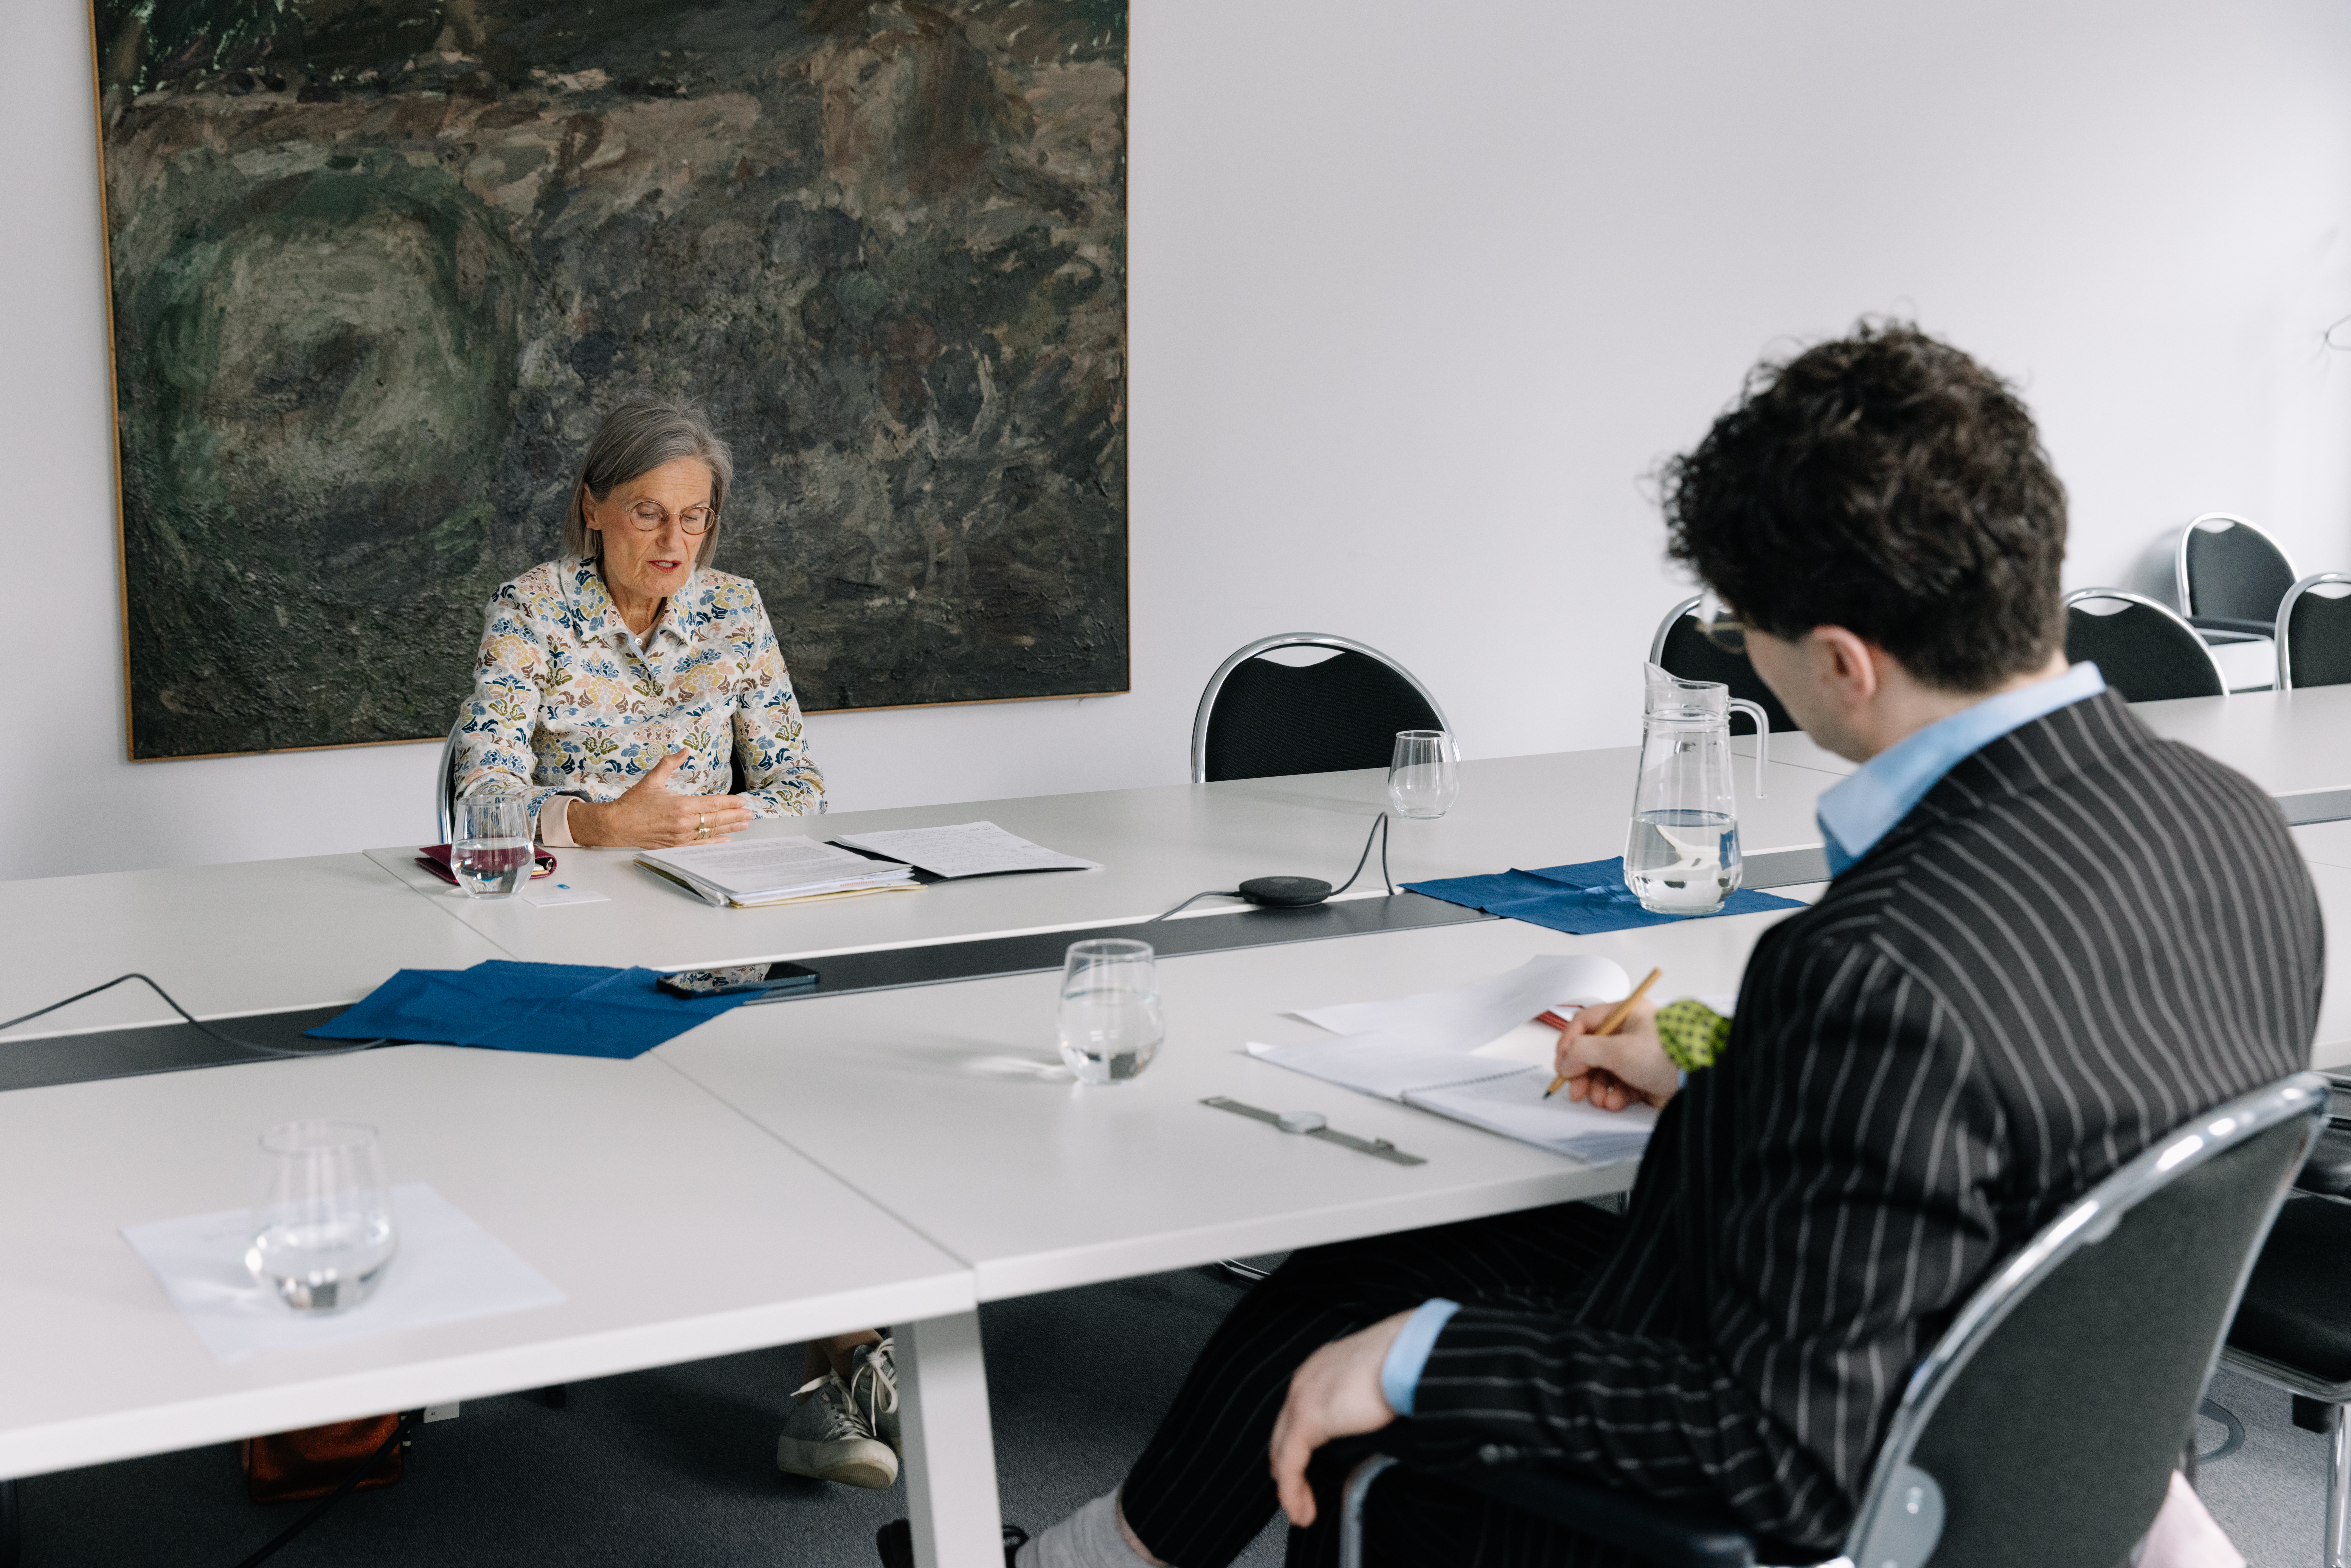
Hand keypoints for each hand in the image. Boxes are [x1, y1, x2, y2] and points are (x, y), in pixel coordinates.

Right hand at [568, 751, 753, 847]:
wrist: (616, 825)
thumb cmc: (633, 803)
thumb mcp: (652, 779)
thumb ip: (669, 764)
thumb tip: (683, 751)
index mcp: (681, 805)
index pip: (713, 804)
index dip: (730, 803)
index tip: (742, 801)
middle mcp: (684, 823)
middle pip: (716, 819)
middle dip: (735, 816)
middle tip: (749, 813)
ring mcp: (680, 836)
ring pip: (710, 832)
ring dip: (729, 828)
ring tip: (743, 824)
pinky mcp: (675, 845)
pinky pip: (700, 845)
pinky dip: (714, 842)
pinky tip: (725, 839)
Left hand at [1269, 1311, 1410, 1528]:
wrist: (1408, 1354)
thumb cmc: (1405, 1363)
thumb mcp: (1377, 1387)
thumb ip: (1364, 1407)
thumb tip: (1374, 1428)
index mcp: (1322, 1369)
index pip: (1298, 1415)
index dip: (1297, 1447)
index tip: (1305, 1472)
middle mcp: (1306, 1380)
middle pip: (1284, 1434)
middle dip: (1289, 1469)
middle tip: (1299, 1497)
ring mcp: (1303, 1397)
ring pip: (1283, 1452)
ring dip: (1290, 1487)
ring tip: (1300, 1512)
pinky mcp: (1308, 1418)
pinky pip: (1290, 1464)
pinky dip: (1291, 1491)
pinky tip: (1299, 1509)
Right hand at [1555, 997, 1679, 1110]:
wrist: (1698, 1080)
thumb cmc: (1667, 1056)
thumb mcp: (1618, 1050)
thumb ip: (1584, 1052)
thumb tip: (1567, 1061)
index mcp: (1627, 1014)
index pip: (1586, 1022)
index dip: (1570, 1041)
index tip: (1562, 1061)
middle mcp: (1631, 1033)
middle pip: (1592, 1051)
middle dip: (1582, 1073)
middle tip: (1575, 1089)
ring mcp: (1637, 1057)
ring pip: (1603, 1072)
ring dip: (1597, 1088)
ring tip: (1600, 1098)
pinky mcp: (1643, 1078)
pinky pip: (1618, 1087)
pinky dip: (1613, 1096)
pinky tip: (1615, 1102)